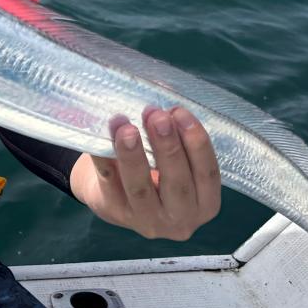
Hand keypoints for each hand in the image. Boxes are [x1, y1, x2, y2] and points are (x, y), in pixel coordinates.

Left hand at [69, 106, 220, 241]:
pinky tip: (99, 138)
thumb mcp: (172, 156)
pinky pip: (108, 182)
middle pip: (177, 183)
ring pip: (140, 188)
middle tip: (156, 116)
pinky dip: (104, 159)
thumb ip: (174, 128)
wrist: (115, 195)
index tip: (180, 112)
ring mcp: (147, 220)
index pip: (208, 174)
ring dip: (134, 156)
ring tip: (126, 127)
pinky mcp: (115, 212)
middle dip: (167, 147)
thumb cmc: (155, 168)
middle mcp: (180, 218)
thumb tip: (164, 87)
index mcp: (204, 202)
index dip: (197, 143)